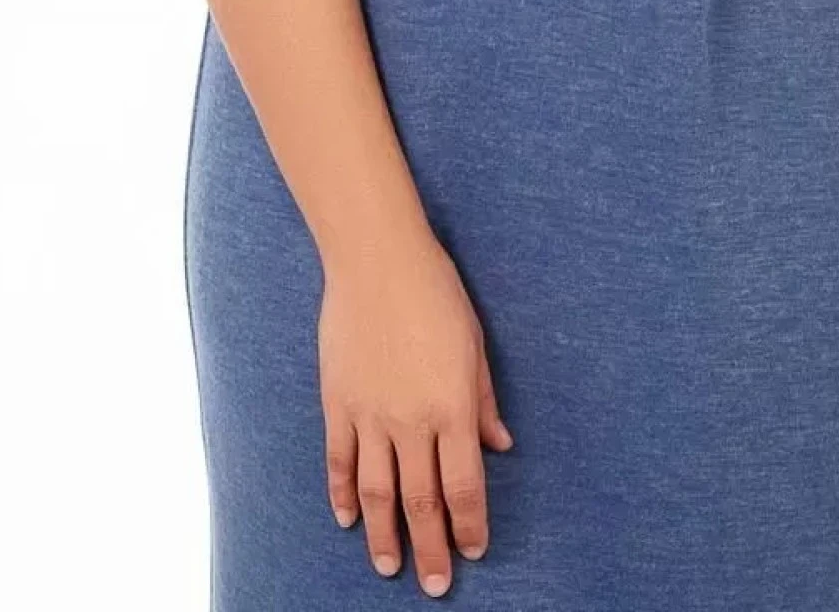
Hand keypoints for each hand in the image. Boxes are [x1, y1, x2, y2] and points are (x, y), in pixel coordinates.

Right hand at [318, 224, 513, 597]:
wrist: (378, 259)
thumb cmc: (437, 294)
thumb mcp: (475, 344)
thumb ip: (485, 401)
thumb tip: (500, 445)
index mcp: (452, 407)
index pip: (464, 486)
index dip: (469, 525)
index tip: (473, 551)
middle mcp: (411, 420)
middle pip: (420, 501)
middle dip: (431, 548)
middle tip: (435, 586)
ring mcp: (370, 414)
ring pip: (376, 493)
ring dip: (383, 536)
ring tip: (390, 566)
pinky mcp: (337, 402)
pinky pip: (340, 460)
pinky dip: (342, 493)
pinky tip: (347, 518)